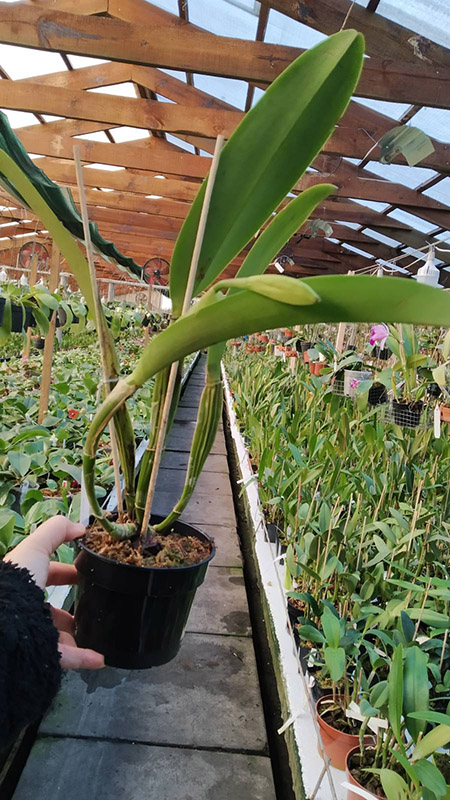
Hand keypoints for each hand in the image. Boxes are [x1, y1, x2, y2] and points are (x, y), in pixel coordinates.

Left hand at [5, 516, 103, 669]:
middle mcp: (25, 607)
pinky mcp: (39, 653)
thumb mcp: (36, 547)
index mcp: (24, 582)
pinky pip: (64, 658)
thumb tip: (80, 527)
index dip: (67, 571)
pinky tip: (100, 659)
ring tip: (97, 633)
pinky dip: (83, 658)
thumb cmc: (17, 580)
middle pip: (51, 608)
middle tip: (94, 604)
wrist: (2, 620)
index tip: (88, 573)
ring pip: (57, 635)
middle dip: (72, 607)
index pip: (48, 574)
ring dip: (77, 635)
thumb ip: (56, 531)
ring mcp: (31, 632)